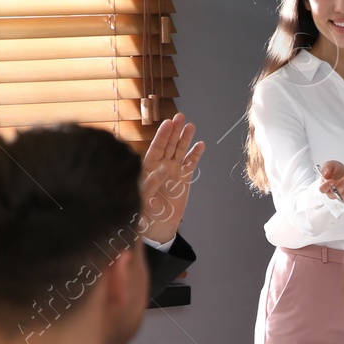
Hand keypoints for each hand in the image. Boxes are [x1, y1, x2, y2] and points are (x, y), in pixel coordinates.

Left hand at [140, 112, 204, 244]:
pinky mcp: (185, 178)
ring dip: (185, 139)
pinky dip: (196, 155)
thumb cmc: (144, 212)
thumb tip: (163, 168)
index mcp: (148, 168)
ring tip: (191, 126)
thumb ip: (151, 183)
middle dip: (174, 131)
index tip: (168, 123)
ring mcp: (174, 171)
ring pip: (180, 151)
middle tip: (180, 116)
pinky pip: (191, 164)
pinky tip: (200, 145)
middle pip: (169, 145)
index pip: (156, 148)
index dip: (162, 135)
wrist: (158, 226)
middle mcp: (161, 166)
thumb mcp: (143, 198)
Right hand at [318, 160, 343, 201]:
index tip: (332, 181)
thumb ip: (326, 168)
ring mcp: (341, 194)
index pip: (323, 189)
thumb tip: (326, 174)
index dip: (327, 186)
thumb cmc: (335, 170)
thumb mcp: (329, 165)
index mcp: (324, 185)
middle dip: (341, 186)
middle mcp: (331, 192)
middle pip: (334, 193)